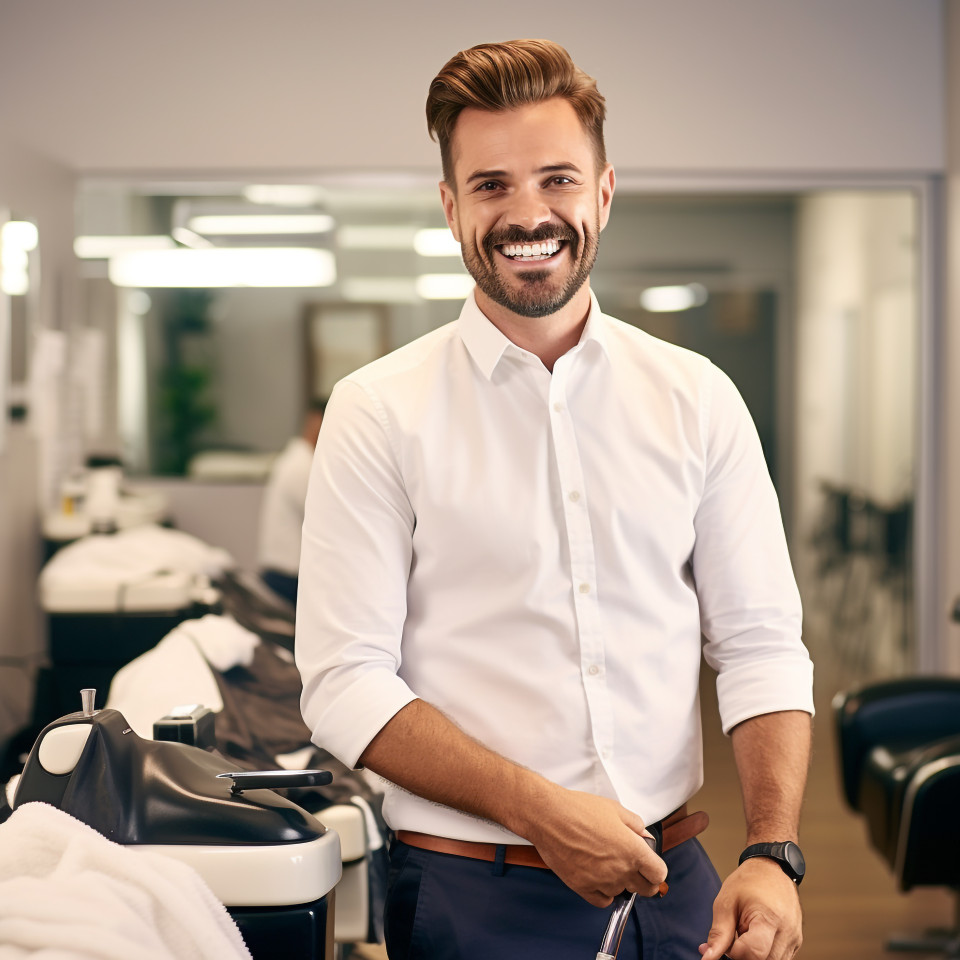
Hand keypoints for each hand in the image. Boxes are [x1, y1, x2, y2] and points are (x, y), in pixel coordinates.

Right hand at [523, 786, 667, 906]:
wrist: (549, 817)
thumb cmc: (579, 809)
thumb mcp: (614, 809)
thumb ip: (636, 825)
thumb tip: (644, 836)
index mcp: (632, 850)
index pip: (658, 874)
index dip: (656, 869)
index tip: (650, 865)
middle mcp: (620, 870)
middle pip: (646, 890)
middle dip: (644, 879)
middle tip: (634, 867)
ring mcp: (601, 882)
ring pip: (622, 893)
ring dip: (620, 882)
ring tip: (607, 863)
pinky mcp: (583, 888)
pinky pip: (603, 900)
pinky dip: (604, 892)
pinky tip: (598, 876)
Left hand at [699, 858, 801, 959]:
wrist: (772, 867)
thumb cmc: (748, 882)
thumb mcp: (726, 902)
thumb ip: (719, 933)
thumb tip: (707, 958)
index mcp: (769, 918)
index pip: (754, 952)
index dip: (735, 952)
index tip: (727, 940)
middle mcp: (787, 932)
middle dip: (744, 956)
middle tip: (735, 936)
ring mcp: (795, 939)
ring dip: (755, 956)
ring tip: (747, 933)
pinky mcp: (796, 943)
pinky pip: (778, 958)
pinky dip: (764, 954)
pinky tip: (756, 936)